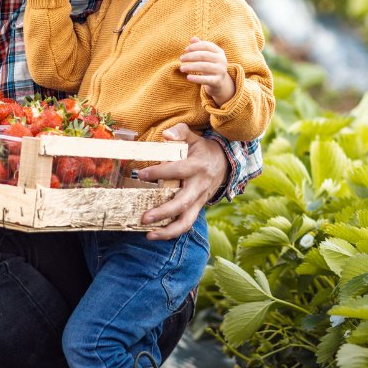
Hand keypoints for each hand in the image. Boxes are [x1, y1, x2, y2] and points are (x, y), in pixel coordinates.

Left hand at [135, 124, 224, 239]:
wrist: (226, 163)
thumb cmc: (203, 149)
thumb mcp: (193, 137)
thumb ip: (179, 132)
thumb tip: (165, 134)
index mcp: (197, 167)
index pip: (177, 170)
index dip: (159, 172)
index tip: (141, 174)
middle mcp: (199, 186)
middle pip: (182, 203)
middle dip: (163, 212)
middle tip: (144, 217)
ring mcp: (199, 200)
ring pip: (186, 221)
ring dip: (168, 231)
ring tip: (148, 235)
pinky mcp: (198, 208)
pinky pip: (186, 224)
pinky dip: (171, 232)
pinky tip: (154, 234)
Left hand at [180, 37, 235, 105]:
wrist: (219, 82)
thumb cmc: (210, 65)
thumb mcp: (206, 55)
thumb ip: (199, 46)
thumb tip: (192, 38)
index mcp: (219, 52)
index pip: (206, 45)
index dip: (195, 46)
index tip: (185, 50)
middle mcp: (222, 60)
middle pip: (204, 55)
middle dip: (190, 56)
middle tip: (181, 59)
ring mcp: (221, 71)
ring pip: (204, 66)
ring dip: (191, 67)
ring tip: (181, 68)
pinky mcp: (217, 81)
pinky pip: (206, 79)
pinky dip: (196, 78)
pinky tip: (188, 77)